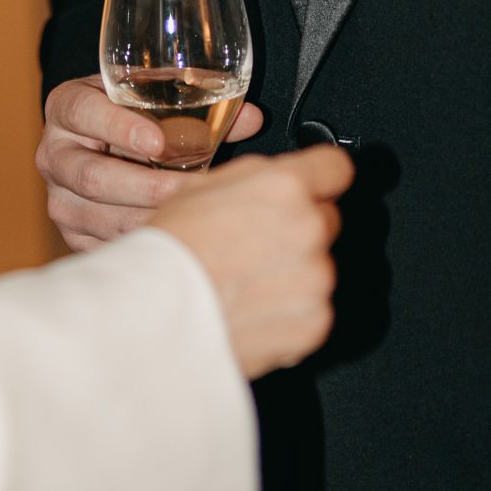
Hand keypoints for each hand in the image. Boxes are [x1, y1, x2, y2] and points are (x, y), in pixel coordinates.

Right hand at [38, 73, 265, 248]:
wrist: (105, 141)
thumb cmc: (135, 112)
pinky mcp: (73, 234)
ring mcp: (59, 199)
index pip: (83, 113)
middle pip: (91, 176)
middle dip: (145, 186)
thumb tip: (253, 119)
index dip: (119, 127)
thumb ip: (199, 100)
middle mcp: (54, 154)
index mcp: (67, 106)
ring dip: (150, 219)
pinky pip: (106, 245)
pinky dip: (143, 243)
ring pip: (100, 217)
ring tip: (193, 217)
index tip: (158, 142)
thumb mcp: (155, 95)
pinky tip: (177, 239)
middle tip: (190, 189)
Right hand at [151, 145, 351, 378]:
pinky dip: (291, 312)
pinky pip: (314, 310)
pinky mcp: (315, 323)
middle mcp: (309, 229)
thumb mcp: (202, 186)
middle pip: (327, 219)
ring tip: (246, 283)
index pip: (336, 167)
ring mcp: (316, 280)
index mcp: (285, 187)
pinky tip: (253, 309)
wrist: (154, 316)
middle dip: (300, 229)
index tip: (312, 188)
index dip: (320, 177)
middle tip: (256, 245)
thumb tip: (280, 175)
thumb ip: (256, 176)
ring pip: (319, 267)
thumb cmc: (170, 252)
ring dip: (294, 273)